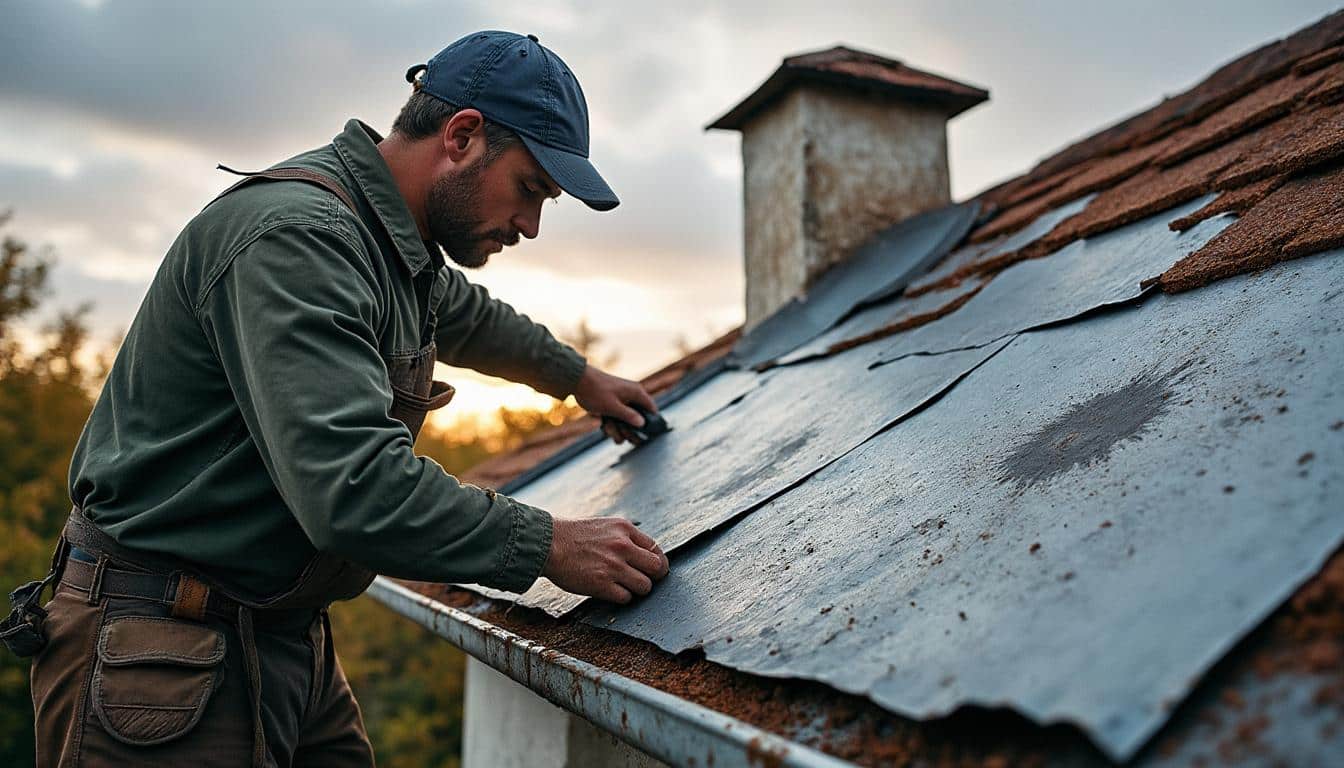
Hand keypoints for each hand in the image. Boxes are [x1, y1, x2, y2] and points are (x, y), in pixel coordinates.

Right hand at [542, 517, 669, 603]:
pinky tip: (610, 591)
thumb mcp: (604, 525)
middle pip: (657, 569)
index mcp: (625, 529)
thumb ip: (625, 537)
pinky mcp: (601, 584)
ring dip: (636, 589)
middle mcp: (623, 546)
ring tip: (623, 586)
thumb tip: (643, 554)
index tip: (651, 570)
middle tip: (641, 580)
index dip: (656, 563)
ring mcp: (613, 566)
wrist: (546, 544)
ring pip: (644, 586)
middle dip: (652, 577)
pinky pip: (625, 598)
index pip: (656, 550)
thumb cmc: (572, 535)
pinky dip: (621, 597)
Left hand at [573, 364, 658, 444]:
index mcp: (636, 393)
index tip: (645, 435)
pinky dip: (611, 424)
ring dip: (617, 429)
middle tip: (622, 436)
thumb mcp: (613, 407)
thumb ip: (629, 416)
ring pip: (626, 421)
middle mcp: (631, 396)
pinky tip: (604, 426)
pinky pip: (617, 418)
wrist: (577, 381)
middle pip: (638, 419)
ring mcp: (622, 401)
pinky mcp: (613, 404)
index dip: (650, 423)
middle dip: (629, 430)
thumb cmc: (595, 391)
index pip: (652, 409)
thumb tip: (642, 423)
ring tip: (608, 428)